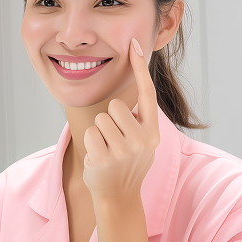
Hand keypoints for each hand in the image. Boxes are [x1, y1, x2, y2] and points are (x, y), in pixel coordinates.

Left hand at [82, 38, 159, 202]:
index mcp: (153, 132)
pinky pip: (89, 133)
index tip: (134, 44)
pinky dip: (90, 143)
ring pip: (100, 119)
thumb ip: (140, 119)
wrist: (119, 197)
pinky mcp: (104, 158)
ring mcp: (123, 151)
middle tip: (115, 142)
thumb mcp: (143, 141)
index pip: (147, 93)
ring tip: (107, 150)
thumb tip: (134, 89)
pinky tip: (99, 158)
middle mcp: (142, 140)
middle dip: (110, 120)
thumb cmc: (128, 164)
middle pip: (115, 106)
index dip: (140, 68)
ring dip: (99, 132)